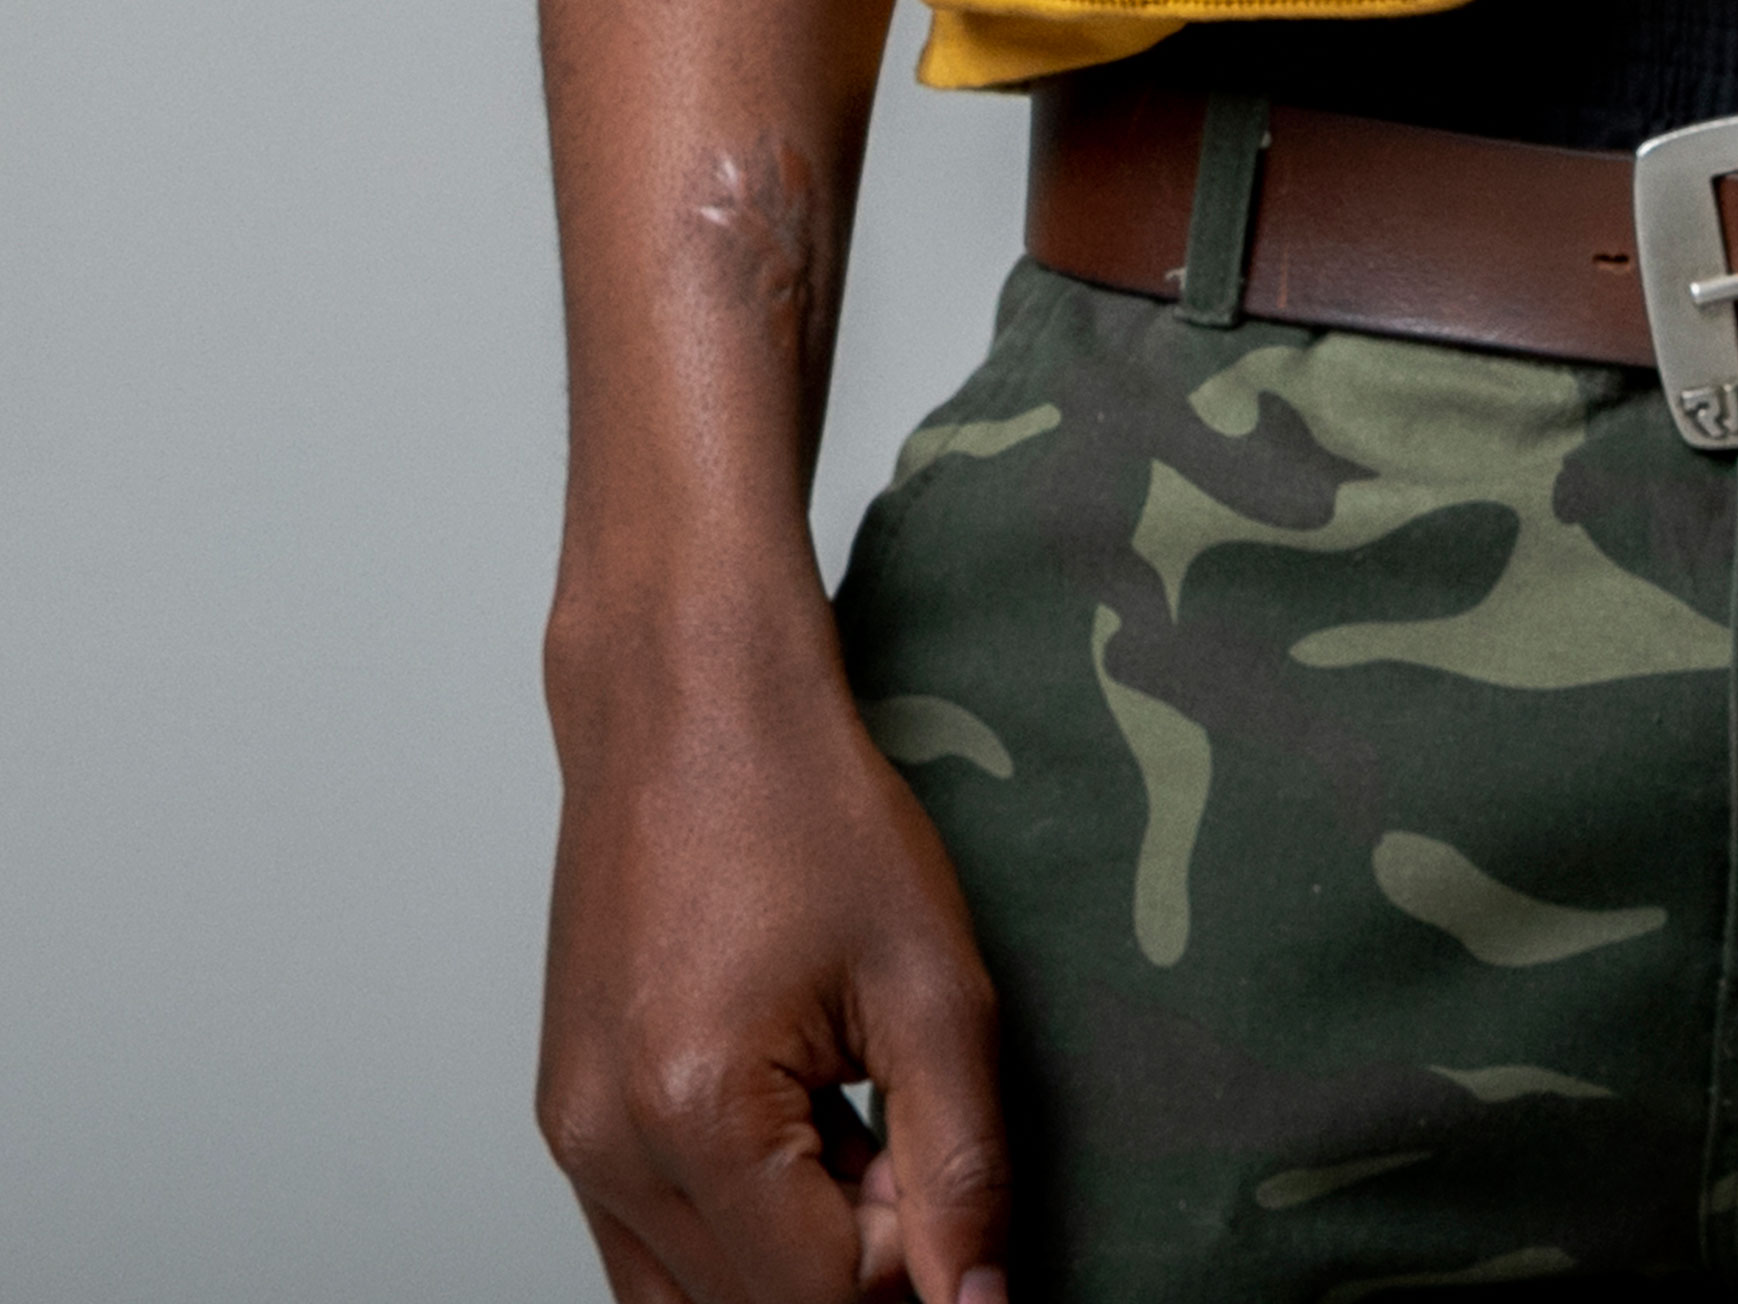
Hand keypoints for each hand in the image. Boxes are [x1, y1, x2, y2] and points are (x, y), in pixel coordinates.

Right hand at [538, 603, 1012, 1303]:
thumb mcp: (930, 977)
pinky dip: (738, 1223)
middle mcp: (608, 1149)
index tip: (939, 1155)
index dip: (913, 1257)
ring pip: (697, 1297)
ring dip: (793, 1249)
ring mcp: (575, 1141)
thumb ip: (964, 1167)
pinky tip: (792, 1123)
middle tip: (899, 1130)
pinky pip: (651, 1248)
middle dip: (853, 1260)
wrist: (684, 696)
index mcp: (695, 1116)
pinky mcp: (571, 1121)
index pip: (823, 1303)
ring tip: (847, 1117)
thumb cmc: (802, 800)